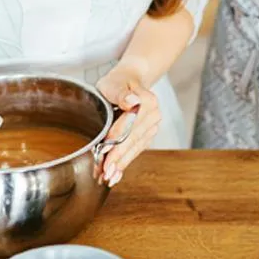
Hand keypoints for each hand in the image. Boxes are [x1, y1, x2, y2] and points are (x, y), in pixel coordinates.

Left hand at [95, 62, 160, 186]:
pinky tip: (116, 174)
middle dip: (117, 158)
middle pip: (133, 140)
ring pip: (135, 148)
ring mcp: (152, 126)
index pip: (129, 126)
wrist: (129, 80)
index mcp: (147, 102)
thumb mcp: (113, 83)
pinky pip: (136, 150)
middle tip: (104, 174)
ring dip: (121, 164)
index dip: (115, 141)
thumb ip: (120, 92)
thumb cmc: (118, 82)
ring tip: (108, 178)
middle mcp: (153, 115)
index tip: (104, 154)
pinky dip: (125, 162)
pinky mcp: (148, 134)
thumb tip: (130, 101)